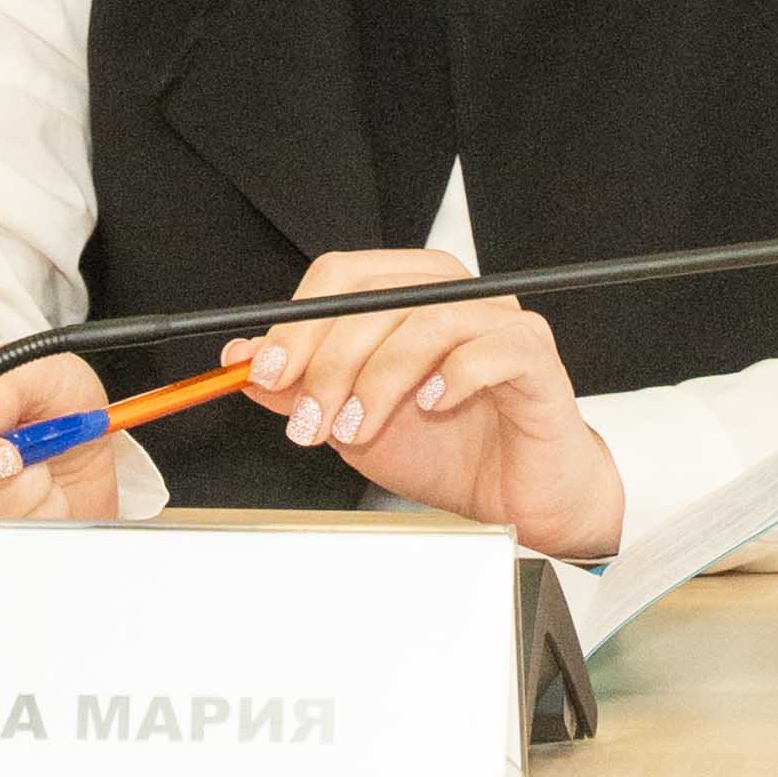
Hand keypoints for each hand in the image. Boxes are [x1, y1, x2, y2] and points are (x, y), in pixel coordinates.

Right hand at [0, 349, 120, 520]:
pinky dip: (44, 523)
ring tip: (38, 472)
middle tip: (31, 456)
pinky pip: (15, 553)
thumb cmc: (46, 397)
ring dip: (32, 502)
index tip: (9, 457)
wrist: (87, 438)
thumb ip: (4, 387)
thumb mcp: (37, 369)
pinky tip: (45, 499)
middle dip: (10, 486)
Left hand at [221, 250, 624, 560]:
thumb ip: (301, 386)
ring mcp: (500, 320)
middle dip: (328, 363)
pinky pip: (492, 348)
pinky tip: (432, 407)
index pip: (343, 277)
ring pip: (425, 323)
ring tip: (357, 430)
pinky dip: (452, 377)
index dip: (297, 322)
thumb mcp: (352, 421)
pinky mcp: (536, 356)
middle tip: (307, 421)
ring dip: (377, 382)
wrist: (513, 500)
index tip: (266, 371)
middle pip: (378, 296)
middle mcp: (455, 294)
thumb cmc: (447, 449)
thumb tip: (241, 356)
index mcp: (410, 292)